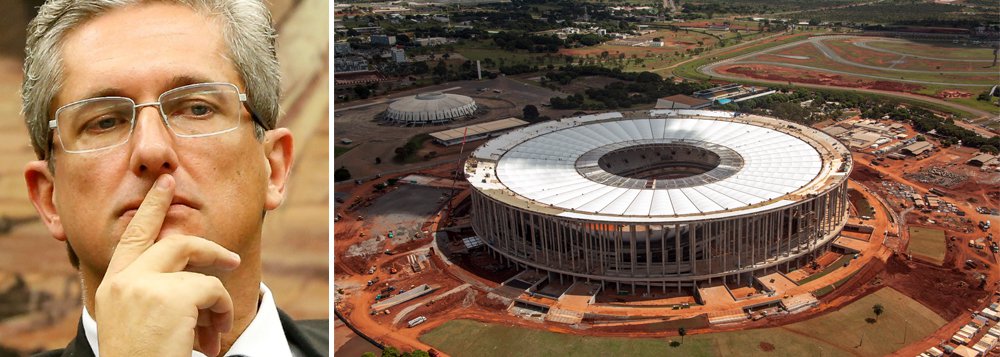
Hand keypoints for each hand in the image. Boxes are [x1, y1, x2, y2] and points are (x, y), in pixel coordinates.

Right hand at [94, 174, 240, 356]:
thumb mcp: (139, 322)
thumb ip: (155, 294)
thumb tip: (198, 278)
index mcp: (112, 286)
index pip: (133, 237)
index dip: (152, 207)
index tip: (166, 184)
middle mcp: (123, 281)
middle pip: (176, 244)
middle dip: (210, 249)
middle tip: (232, 259)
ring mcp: (144, 286)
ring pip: (201, 274)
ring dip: (217, 305)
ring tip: (216, 335)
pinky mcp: (169, 296)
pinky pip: (213, 292)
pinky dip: (221, 314)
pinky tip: (210, 342)